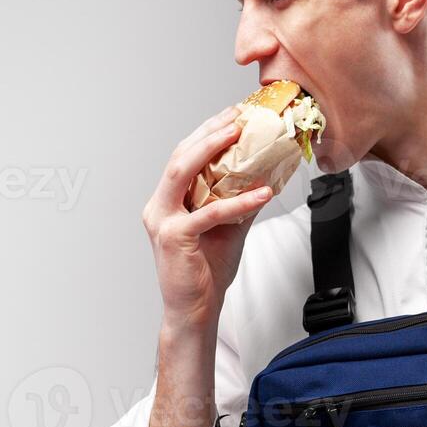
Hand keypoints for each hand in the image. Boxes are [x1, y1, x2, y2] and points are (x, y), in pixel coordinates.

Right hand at [141, 106, 276, 329]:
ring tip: (240, 135)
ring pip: (182, 172)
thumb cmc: (206, 271)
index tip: (232, 115)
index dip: (207, 133)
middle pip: (180, 157)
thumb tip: (268, 175)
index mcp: (167, 201)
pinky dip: (238, 201)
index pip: (184, 157)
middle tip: (237, 116)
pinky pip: (209, 212)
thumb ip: (240, 201)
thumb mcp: (229, 228)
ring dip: (212, 149)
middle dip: (209, 132)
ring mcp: (162, 221)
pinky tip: (262, 193)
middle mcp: (159, 206)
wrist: (195, 310)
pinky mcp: (173, 238)